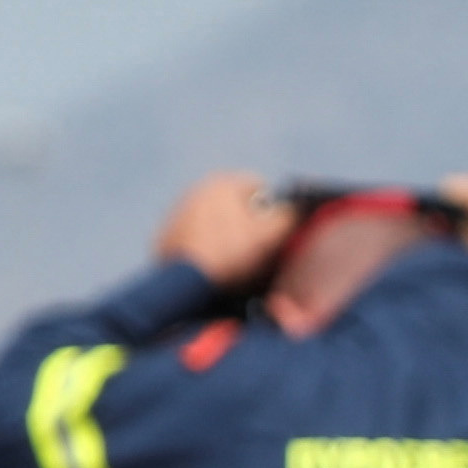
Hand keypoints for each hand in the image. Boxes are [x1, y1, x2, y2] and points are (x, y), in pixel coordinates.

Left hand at [157, 169, 294, 296]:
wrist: (184, 284)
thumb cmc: (230, 254)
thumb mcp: (271, 236)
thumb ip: (290, 216)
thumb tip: (300, 208)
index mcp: (224, 182)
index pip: (261, 186)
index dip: (273, 211)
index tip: (273, 235)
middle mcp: (197, 189)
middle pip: (236, 204)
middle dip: (248, 224)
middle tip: (254, 251)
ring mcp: (178, 212)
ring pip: (215, 221)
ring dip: (226, 236)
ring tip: (233, 263)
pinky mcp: (166, 235)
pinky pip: (195, 237)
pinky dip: (205, 248)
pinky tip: (211, 268)